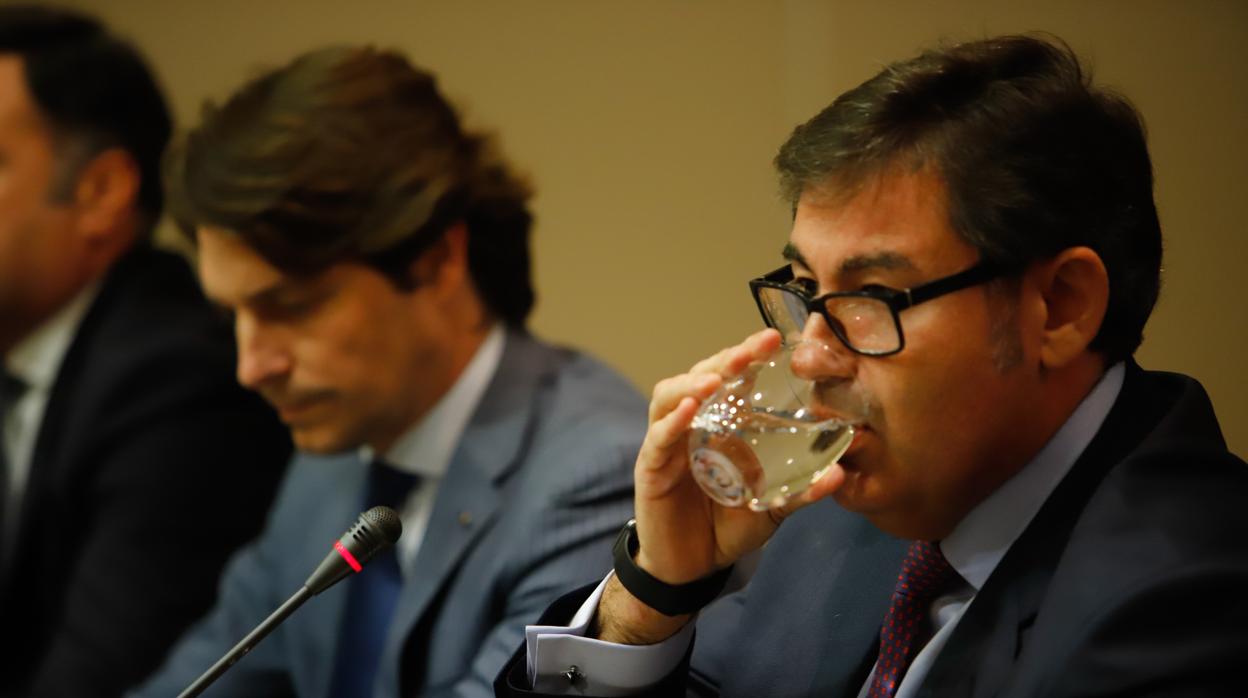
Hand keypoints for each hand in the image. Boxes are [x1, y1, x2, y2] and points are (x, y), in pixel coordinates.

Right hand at [595, 329, 846, 644]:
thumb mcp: (771, 507)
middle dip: (726, 357)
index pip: (732, 377)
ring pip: (669, 396)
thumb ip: (800, 491)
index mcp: (721, 425)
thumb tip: (840, 474)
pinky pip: (658, 438)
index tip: (775, 339)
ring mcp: (668, 443)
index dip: (748, 355)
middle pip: (701, 376)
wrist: (692, 569)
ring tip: (717, 378)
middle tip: (754, 348)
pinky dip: (672, 422)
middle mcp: (692, 424)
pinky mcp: (651, 468)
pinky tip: (690, 411)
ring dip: (693, 382)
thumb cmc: (727, 527)